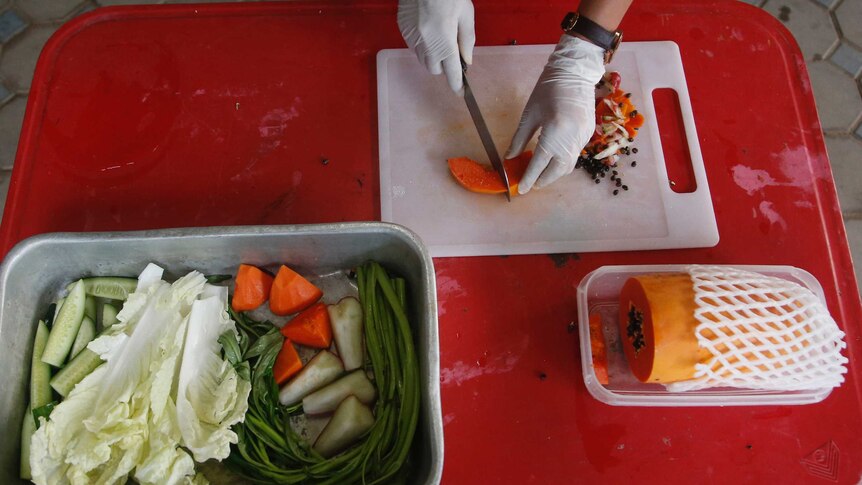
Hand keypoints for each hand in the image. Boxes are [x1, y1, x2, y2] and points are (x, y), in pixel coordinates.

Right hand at [397, 0, 475, 93]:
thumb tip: (467, 60)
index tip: (460, 92)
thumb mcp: (466, 15)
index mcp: (445, 42)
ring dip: (432, 57)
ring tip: (439, 39)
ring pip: (422, 59)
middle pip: (434, 69)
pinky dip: (421, 44)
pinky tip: (428, 30)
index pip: (452, 72)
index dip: (456, 84)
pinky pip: (413, 46)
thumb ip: (467, 40)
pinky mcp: (403, 29)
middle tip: (451, 53)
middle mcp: (427, 44)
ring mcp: (412, 37)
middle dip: (443, 67)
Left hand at [506, 35, 604, 193]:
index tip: (521, 190)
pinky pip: (575, 155)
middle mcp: (571, 140)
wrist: (574, 73)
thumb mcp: (530, 115)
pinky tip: (553, 160)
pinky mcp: (588, 135)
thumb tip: (510, 158)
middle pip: (556, 171)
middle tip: (531, 185)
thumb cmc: (548, 90)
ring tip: (540, 175)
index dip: (529, 178)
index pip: (539, 164)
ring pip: (568, 166)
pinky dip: (563, 162)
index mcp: (554, 133)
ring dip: (554, 174)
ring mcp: (582, 138)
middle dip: (543, 181)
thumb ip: (520, 139)